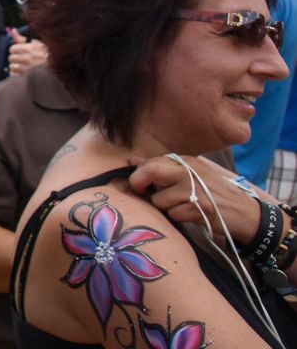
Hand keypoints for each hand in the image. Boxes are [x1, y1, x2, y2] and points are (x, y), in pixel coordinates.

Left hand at [6, 29, 48, 76]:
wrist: (57, 65)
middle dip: (15, 58)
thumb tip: (13, 30)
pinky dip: (16, 73)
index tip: (19, 51)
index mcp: (28, 49)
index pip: (12, 48)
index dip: (15, 49)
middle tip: (20, 58)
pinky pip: (15, 75)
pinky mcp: (28, 76)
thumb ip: (21, 38)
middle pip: (11, 58)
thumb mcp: (35, 43)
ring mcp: (27, 68)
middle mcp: (27, 58)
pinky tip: (21, 71)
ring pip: (12, 67)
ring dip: (15, 66)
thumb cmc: (46, 53)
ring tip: (21, 65)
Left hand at [128, 154, 264, 241]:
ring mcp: (196, 190)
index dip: (138, 173)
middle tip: (144, 193)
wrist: (246, 213)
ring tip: (181, 206)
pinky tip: (191, 215)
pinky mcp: (200, 208)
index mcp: (187, 161)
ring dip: (165, 207)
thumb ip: (163, 167)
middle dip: (139, 184)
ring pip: (159, 199)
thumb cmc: (213, 193)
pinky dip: (178, 217)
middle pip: (151, 171)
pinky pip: (174, 215)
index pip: (152, 161)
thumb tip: (132, 160)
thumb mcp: (191, 174)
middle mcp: (190, 172)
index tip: (139, 184)